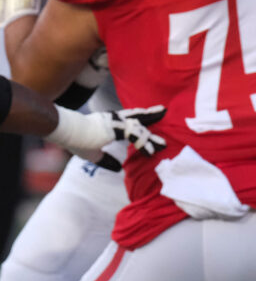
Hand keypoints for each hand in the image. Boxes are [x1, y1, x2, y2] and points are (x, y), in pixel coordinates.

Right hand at [52, 104, 167, 170]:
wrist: (64, 130)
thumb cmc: (76, 140)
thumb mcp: (93, 154)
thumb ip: (106, 160)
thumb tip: (118, 168)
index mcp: (111, 122)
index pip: (131, 119)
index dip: (141, 122)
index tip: (150, 124)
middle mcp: (116, 119)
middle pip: (139, 117)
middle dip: (153, 117)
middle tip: (166, 113)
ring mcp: (116, 122)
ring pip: (140, 128)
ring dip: (151, 138)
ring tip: (164, 144)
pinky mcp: (115, 128)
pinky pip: (134, 135)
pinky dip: (143, 144)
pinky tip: (150, 152)